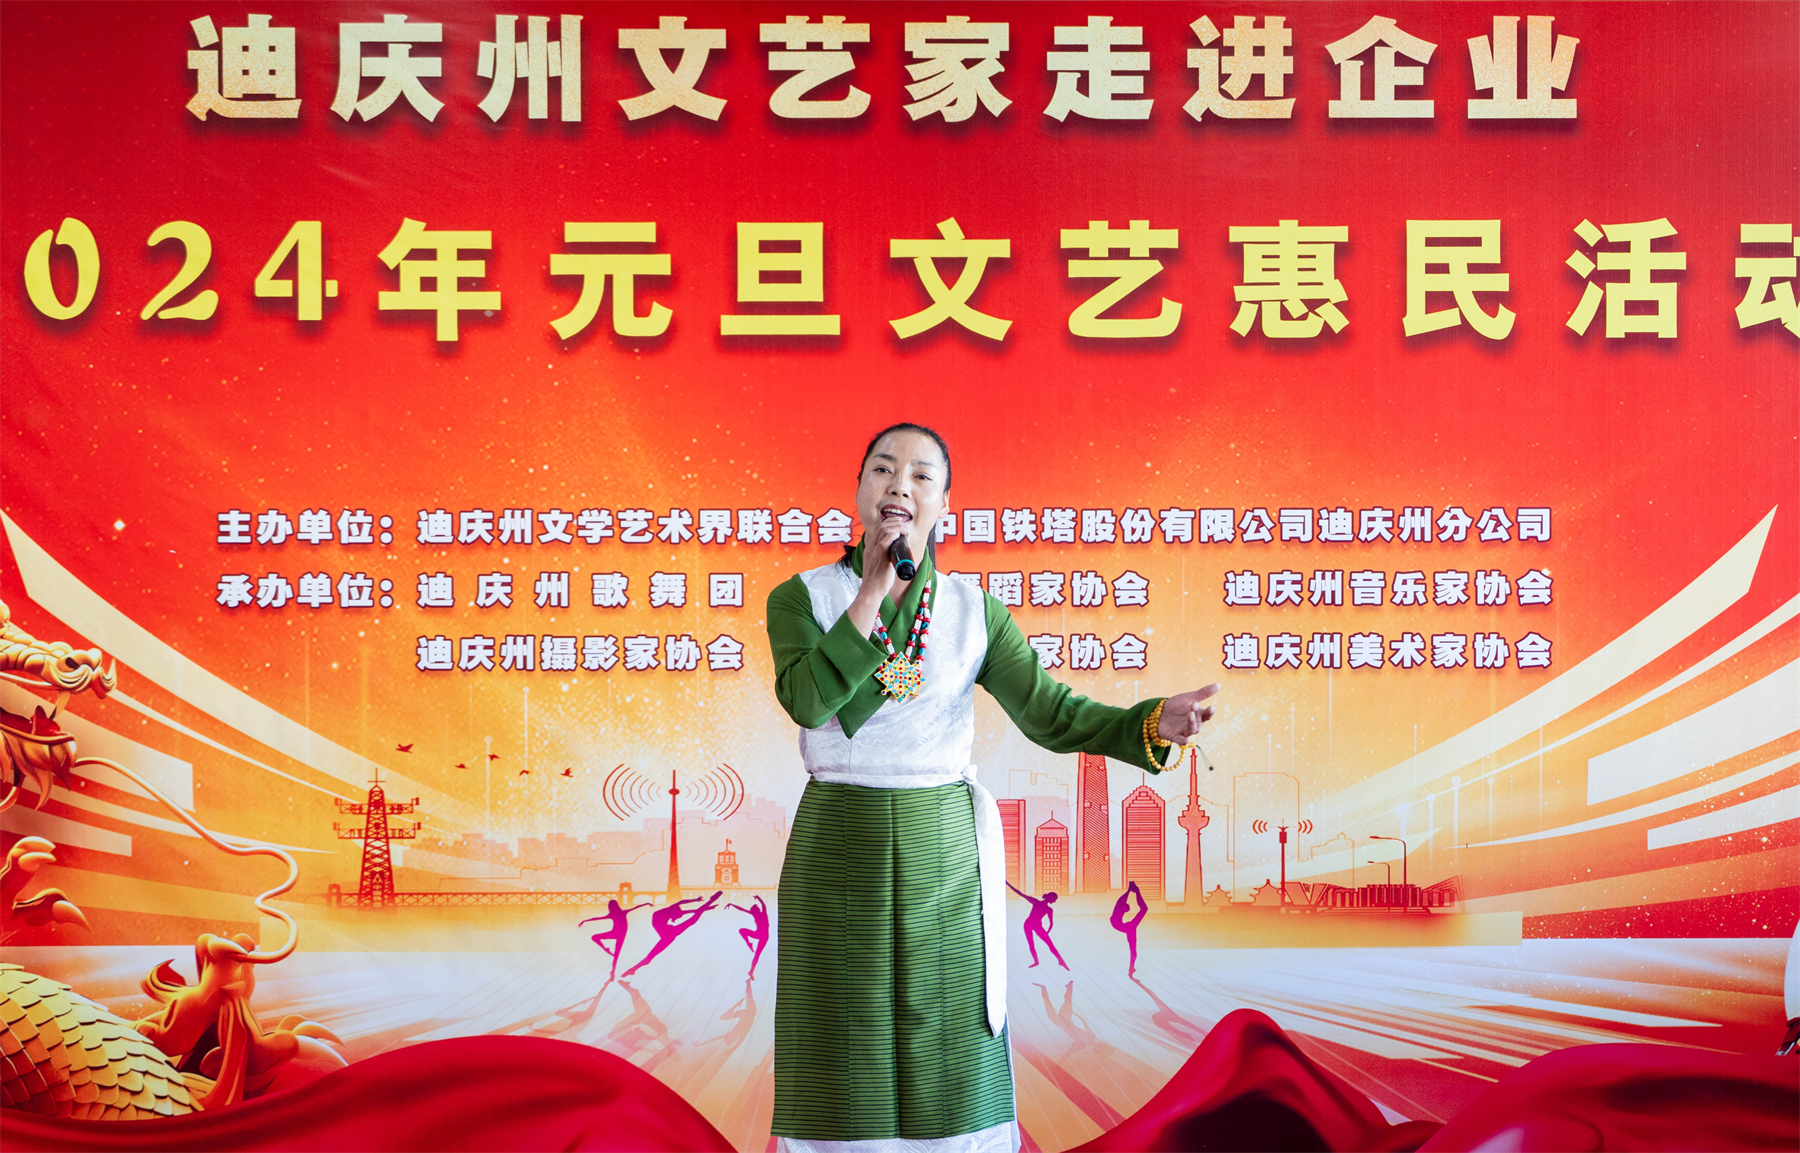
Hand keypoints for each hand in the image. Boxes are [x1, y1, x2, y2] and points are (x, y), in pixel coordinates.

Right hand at [846, 516, 911, 633]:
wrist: (871, 592)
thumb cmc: (876, 581)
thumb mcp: (877, 564)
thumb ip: (884, 556)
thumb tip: (895, 552)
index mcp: (870, 548)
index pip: (878, 529)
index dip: (889, 522)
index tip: (899, 521)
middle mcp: (871, 548)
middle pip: (881, 527)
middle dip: (895, 522)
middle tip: (905, 524)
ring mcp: (875, 553)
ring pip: (884, 532)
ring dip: (897, 527)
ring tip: (906, 529)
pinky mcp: (880, 559)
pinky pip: (884, 543)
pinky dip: (891, 536)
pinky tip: (899, 534)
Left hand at [1158, 683, 1219, 743]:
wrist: (1158, 712)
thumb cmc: (1176, 705)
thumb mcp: (1189, 697)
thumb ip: (1203, 693)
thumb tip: (1219, 684)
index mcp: (1198, 715)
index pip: (1206, 715)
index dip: (1209, 712)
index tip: (1211, 707)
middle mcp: (1193, 724)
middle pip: (1199, 722)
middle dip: (1197, 715)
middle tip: (1193, 705)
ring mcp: (1184, 730)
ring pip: (1192, 730)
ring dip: (1192, 723)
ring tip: (1190, 714)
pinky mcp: (1175, 736)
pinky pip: (1180, 740)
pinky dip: (1183, 741)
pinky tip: (1185, 741)